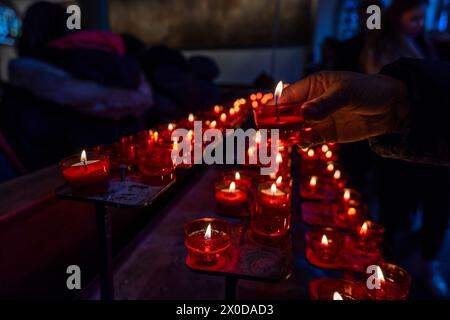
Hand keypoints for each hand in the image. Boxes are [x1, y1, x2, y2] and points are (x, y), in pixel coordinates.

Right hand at [277, 71, 409, 144]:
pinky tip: (302, 144)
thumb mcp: (347, 93)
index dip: (274, 107)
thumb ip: (325, 104)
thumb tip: (304, 114)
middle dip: (276, 123)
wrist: (392, 108)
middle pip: (287, 114)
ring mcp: (317, 119)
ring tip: (280, 142)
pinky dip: (302, 143)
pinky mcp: (326, 134)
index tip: (264, 117)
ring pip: (295, 128)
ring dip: (287, 135)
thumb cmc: (369, 91)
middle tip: (267, 134)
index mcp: (312, 86)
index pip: (287, 96)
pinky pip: (308, 139)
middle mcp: (311, 102)